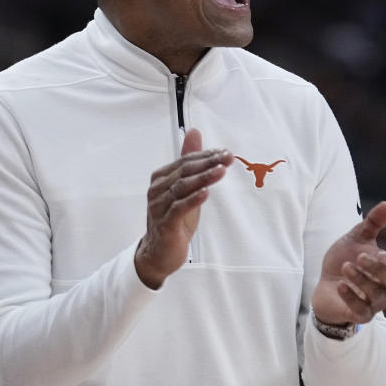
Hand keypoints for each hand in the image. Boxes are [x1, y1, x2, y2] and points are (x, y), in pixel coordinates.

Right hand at [135, 129, 232, 288]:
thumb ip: (189, 161)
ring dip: (203, 178)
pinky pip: (178, 208)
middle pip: (184, 171)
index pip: (185, 161)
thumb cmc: (173, 219)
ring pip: (182, 187)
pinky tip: (206, 193)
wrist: (159, 252)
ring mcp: (159, 206)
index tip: (225, 153)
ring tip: (221, 171)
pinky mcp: (164, 224)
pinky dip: (193, 199)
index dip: (206, 155)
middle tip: (227, 158)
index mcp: (161, 178)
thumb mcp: (184, 188)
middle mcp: (157, 189)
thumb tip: (194, 132)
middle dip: (208, 163)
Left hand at [311, 201, 385, 325]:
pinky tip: (340, 285)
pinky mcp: (359, 315)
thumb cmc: (344, 261)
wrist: (324, 286)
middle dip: (376, 268)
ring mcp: (374, 303)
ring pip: (376, 295)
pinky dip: (351, 297)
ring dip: (361, 280)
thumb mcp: (355, 239)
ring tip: (346, 267)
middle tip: (359, 256)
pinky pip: (361, 310)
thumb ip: (372, 224)